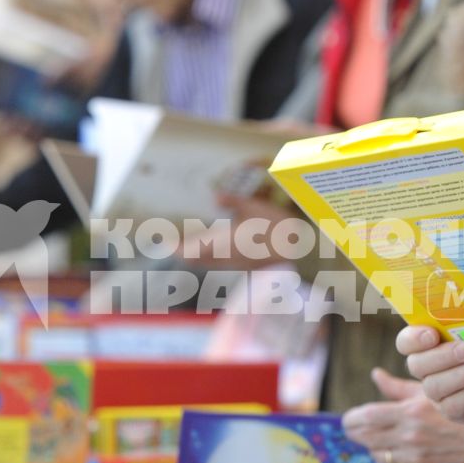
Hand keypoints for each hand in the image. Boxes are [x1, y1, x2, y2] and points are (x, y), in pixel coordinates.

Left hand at [178, 193, 297, 271]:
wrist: (298, 248)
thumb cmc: (275, 226)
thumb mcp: (253, 207)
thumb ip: (233, 202)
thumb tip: (216, 197)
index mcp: (223, 243)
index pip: (190, 251)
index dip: (175, 249)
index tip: (165, 242)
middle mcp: (225, 257)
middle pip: (195, 259)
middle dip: (183, 252)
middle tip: (174, 241)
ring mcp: (234, 263)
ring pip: (207, 262)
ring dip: (197, 254)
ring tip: (192, 241)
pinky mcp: (243, 265)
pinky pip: (219, 262)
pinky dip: (211, 255)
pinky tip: (216, 244)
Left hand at [342, 368, 463, 462]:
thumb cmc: (456, 410)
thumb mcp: (428, 393)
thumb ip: (398, 387)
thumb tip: (376, 375)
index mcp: (410, 413)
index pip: (367, 418)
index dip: (353, 419)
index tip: (349, 418)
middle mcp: (409, 437)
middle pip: (366, 438)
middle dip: (356, 433)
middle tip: (354, 428)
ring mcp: (414, 458)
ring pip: (377, 454)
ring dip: (373, 446)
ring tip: (378, 437)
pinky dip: (390, 458)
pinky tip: (397, 449)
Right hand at [397, 325, 463, 429]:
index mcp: (428, 344)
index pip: (406, 341)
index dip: (413, 338)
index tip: (432, 334)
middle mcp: (427, 368)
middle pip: (417, 364)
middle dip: (442, 356)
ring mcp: (438, 392)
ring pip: (434, 387)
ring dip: (459, 375)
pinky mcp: (453, 411)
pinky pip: (453, 406)